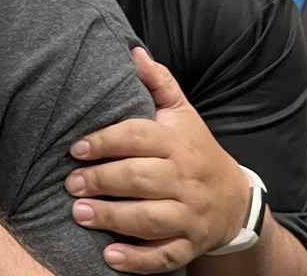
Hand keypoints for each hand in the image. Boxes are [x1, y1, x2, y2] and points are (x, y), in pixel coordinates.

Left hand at [65, 47, 248, 273]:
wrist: (236, 200)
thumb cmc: (195, 150)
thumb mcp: (182, 114)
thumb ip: (157, 83)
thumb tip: (133, 51)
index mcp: (178, 143)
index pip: (138, 138)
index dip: (105, 141)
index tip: (75, 148)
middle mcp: (185, 179)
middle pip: (139, 179)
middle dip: (102, 181)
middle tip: (70, 184)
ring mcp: (189, 215)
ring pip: (149, 219)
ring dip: (112, 218)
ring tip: (79, 214)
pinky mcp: (190, 244)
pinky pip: (164, 256)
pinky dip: (137, 260)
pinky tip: (109, 257)